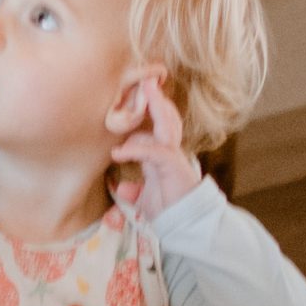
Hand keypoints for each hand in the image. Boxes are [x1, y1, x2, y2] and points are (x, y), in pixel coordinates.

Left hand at [112, 72, 202, 219]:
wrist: (186, 227)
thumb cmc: (168, 211)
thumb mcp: (145, 199)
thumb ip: (135, 190)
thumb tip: (122, 187)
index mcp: (162, 155)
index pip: (155, 127)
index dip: (148, 111)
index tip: (137, 93)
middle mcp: (170, 152)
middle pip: (167, 118)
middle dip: (157, 98)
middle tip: (147, 79)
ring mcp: (174, 158)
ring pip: (168, 127)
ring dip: (158, 108)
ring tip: (146, 91)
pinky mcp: (174, 169)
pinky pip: (155, 153)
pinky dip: (137, 150)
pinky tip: (119, 153)